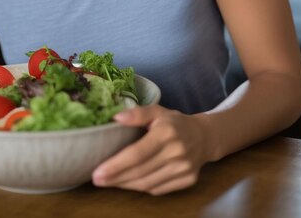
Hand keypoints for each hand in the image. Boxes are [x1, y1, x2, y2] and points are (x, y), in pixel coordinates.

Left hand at [92, 105, 210, 194]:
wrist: (204, 137)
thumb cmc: (174, 122)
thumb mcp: (157, 110)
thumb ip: (137, 113)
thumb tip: (115, 117)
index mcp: (166, 133)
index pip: (136, 154)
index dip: (116, 165)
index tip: (97, 172)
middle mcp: (176, 152)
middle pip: (140, 171)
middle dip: (115, 177)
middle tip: (96, 179)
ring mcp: (184, 169)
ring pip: (148, 183)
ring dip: (125, 185)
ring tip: (109, 181)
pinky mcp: (187, 181)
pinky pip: (158, 189)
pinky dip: (140, 187)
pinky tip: (128, 182)